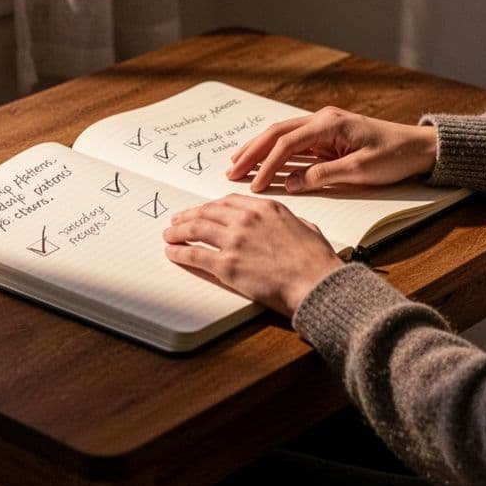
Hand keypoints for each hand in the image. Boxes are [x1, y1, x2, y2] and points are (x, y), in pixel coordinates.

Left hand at [162, 194, 343, 316]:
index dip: (210, 207)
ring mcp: (235, 241)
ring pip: (196, 230)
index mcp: (266, 208)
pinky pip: (195, 255)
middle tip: (178, 220)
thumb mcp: (306, 228)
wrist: (315, 283)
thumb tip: (290, 225)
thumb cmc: (316, 261)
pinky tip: (172, 252)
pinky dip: (180, 252)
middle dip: (189, 216)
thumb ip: (291, 222)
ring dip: (178, 232)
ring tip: (169, 235)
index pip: (228, 202)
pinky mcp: (227, 265)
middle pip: (208, 212)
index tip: (203, 210)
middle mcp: (247, 219)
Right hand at [226, 106, 437, 192]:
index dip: (267, 165)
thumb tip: (291, 183)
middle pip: (277, 134)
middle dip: (252, 152)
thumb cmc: (394, 156)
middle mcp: (322, 120)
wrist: (419, 148)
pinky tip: (263, 163)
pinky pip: (295, 145)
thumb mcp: (360, 170)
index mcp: (329, 124)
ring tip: (237, 165)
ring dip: (259, 150)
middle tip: (231, 172)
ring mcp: (324, 128)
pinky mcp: (328, 138)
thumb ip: (323, 176)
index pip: (287, 144)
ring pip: (282, 137)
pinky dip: (276, 154)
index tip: (254, 185)